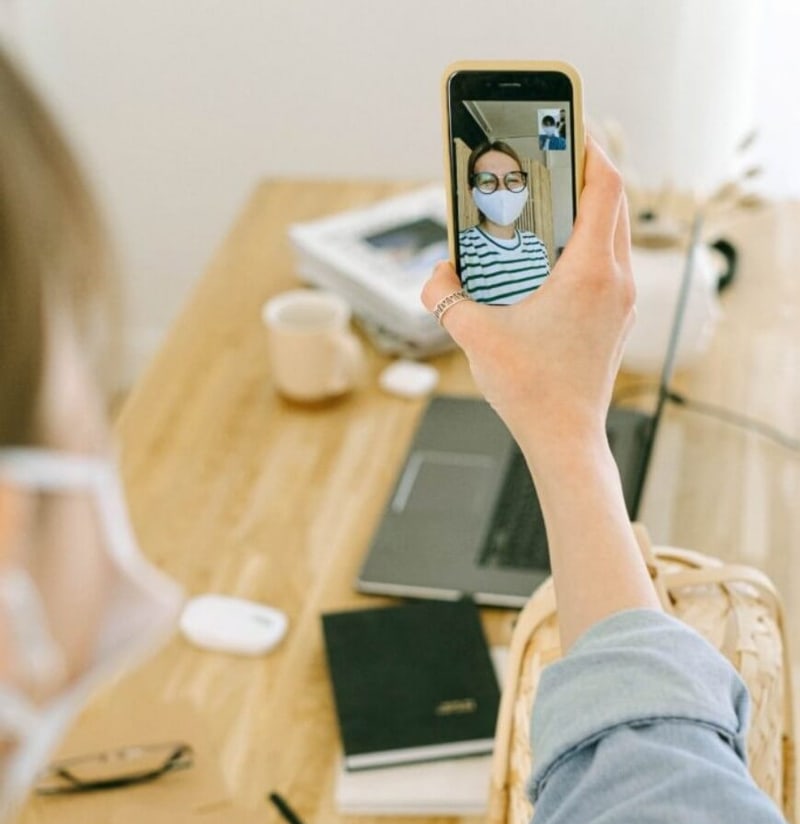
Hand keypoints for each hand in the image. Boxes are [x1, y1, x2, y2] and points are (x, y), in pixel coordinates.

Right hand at [423, 138, 658, 647]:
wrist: (565, 440)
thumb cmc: (531, 391)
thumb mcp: (474, 334)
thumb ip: (444, 295)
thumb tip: (434, 274)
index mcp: (590, 272)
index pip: (606, 185)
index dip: (590, 149)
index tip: (569, 131)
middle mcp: (616, 281)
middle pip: (612, 204)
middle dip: (583, 176)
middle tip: (548, 165)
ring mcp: (621, 301)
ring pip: (612, 234)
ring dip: (585, 212)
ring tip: (546, 208)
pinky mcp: (615, 318)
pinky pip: (608, 263)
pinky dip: (585, 245)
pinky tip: (550, 258)